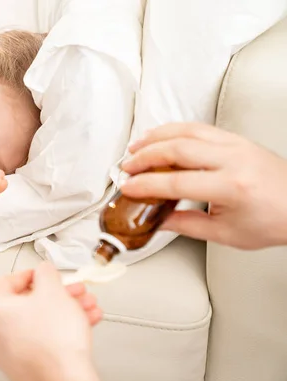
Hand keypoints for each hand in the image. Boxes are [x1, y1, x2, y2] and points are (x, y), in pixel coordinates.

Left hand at [0, 262, 106, 380]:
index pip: (8, 280)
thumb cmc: (53, 343)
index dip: (33, 274)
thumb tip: (43, 271)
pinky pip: (38, 338)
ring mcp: (3, 350)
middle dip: (56, 294)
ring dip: (63, 310)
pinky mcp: (20, 364)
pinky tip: (81, 323)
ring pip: (36, 320)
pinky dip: (58, 328)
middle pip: (25, 302)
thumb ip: (46, 272)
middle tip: (71, 290)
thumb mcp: (53, 291)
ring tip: (83, 306)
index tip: (45, 274)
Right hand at [121, 122, 286, 249]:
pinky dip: (175, 129)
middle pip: (178, 149)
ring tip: (136, 147)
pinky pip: (200, 127)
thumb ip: (186, 225)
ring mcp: (236, 145)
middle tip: (126, 167)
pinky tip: (160, 136)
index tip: (128, 188)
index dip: (146, 185)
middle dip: (145, 156)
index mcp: (232, 187)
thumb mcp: (226, 234)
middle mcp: (234, 160)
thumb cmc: (272, 221)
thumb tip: (157, 220)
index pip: (177, 182)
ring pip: (187, 131)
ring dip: (156, 137)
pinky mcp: (237, 139)